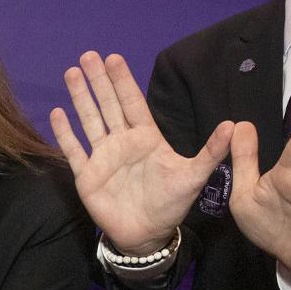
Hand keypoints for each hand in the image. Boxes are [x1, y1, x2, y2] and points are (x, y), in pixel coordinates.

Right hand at [49, 51, 231, 253]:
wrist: (148, 234)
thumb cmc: (170, 204)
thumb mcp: (193, 176)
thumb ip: (210, 151)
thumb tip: (233, 125)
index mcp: (145, 138)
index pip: (133, 103)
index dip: (123, 81)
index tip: (114, 58)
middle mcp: (122, 142)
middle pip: (108, 105)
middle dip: (99, 81)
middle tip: (88, 55)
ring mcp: (102, 157)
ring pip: (90, 120)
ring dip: (80, 98)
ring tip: (71, 73)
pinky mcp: (87, 175)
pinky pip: (74, 150)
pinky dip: (65, 133)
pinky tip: (57, 113)